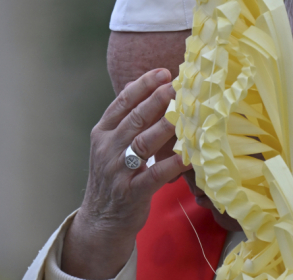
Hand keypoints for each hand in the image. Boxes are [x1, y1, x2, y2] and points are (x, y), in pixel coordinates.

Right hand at [61, 68, 187, 278]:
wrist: (102, 220)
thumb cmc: (112, 177)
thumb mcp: (108, 145)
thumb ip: (122, 118)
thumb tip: (134, 85)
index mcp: (102, 133)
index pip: (122, 103)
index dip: (143, 85)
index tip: (163, 72)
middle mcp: (107, 149)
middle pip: (135, 119)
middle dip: (157, 100)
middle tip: (178, 85)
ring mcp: (117, 171)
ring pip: (144, 143)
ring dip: (166, 126)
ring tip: (186, 113)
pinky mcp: (131, 193)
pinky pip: (155, 175)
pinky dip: (173, 164)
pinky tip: (190, 155)